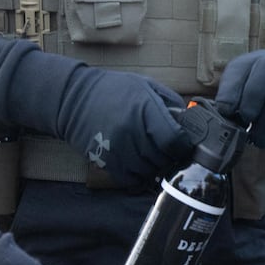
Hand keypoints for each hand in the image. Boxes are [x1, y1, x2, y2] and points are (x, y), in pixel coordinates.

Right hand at [57, 68, 191, 188]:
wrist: (74, 99)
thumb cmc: (115, 90)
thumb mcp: (146, 85)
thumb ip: (170, 103)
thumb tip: (190, 122)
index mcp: (145, 109)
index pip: (174, 141)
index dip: (183, 146)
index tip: (183, 144)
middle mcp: (131, 130)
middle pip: (163, 159)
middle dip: (169, 157)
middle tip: (167, 150)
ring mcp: (117, 147)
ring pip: (147, 171)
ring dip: (153, 167)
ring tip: (151, 155)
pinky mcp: (105, 160)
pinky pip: (129, 179)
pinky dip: (137, 175)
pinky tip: (137, 163)